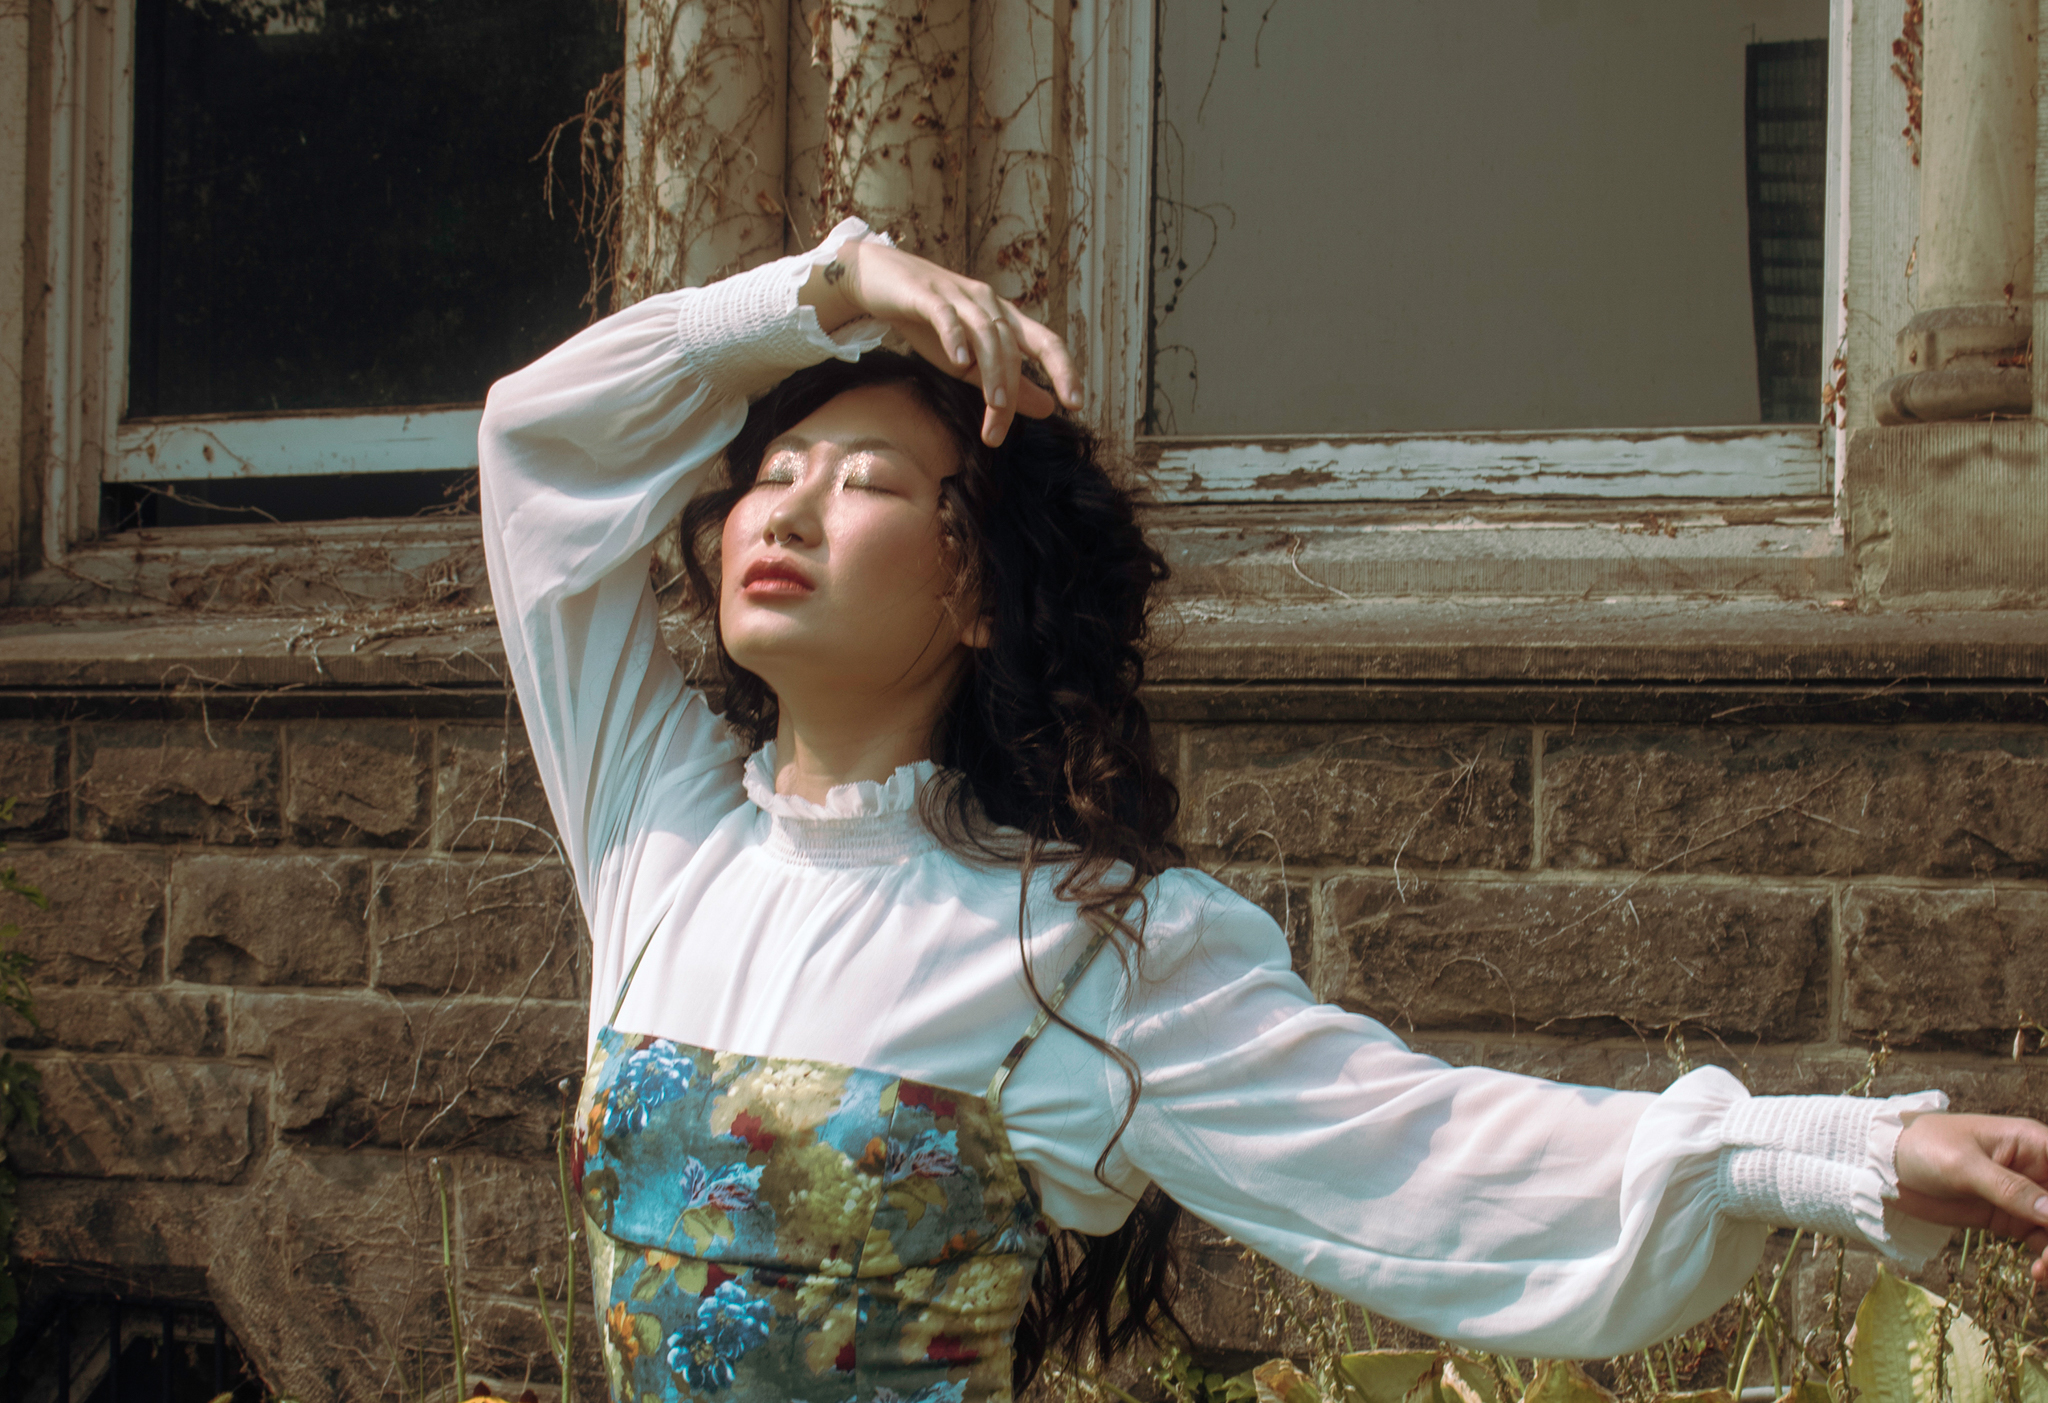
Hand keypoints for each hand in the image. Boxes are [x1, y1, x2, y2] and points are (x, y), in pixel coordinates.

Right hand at [801, 238, 1080, 445]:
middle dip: (1011, 391)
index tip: (1075, 405)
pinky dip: (955, 337)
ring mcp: (958, 296)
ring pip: (986, 334)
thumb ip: (1007, 383)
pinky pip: (946, 315)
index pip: (1046, 342)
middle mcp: (988, 302)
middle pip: (1012, 347)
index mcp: (1004, 318)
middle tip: (999, 433)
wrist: (877, 279)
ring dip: (992, 372)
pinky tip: (958, 361)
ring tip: (995, 406)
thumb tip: (1049, 408)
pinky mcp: (926, 294)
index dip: (1064, 370)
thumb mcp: (970, 360)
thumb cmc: (927, 322)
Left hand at [1894, 1112, 2047, 1280]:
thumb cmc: (1922, 1147)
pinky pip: (2043, 1242)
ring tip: (2044, 1272)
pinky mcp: (2010, 1219)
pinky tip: (2039, 1273)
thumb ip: (2010, 1188)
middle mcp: (2037, 1170)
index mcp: (2034, 1143)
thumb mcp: (1964, 1165)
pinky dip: (2047, 1260)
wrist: (1885, 1166)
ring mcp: (2026, 1197)